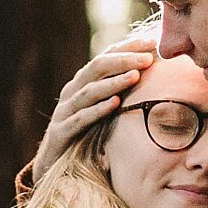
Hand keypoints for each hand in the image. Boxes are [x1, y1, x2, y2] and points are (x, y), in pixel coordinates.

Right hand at [32, 35, 155, 178]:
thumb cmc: (85, 134)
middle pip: (97, 68)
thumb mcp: (102, 109)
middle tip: (147, 58)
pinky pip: (80, 119)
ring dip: (113, 83)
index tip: (152, 43)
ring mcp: (64, 112)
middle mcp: (72, 92)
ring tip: (135, 76)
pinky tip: (115, 104)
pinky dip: (97, 110)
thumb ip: (119, 92)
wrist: (53, 164)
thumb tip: (154, 75)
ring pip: (89, 91)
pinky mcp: (61, 132)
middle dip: (124, 60)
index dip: (128, 48)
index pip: (106, 57)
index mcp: (83, 83)